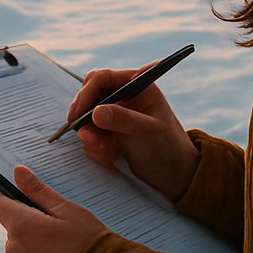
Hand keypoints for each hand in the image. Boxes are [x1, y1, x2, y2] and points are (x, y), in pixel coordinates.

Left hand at [0, 166, 106, 252]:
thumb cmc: (87, 241)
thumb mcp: (67, 209)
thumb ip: (38, 191)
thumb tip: (18, 173)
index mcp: (21, 225)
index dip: (10, 197)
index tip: (27, 199)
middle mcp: (14, 248)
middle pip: (12, 226)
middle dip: (28, 222)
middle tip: (57, 226)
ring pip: (20, 247)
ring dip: (34, 243)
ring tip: (63, 247)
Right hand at [70, 66, 199, 201]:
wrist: (174, 174)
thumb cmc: (170, 146)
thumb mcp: (150, 131)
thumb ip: (125, 120)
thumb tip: (96, 112)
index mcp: (136, 84)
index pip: (102, 78)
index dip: (86, 93)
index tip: (78, 114)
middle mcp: (123, 95)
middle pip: (88, 96)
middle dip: (85, 117)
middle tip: (86, 136)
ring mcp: (115, 114)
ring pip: (87, 118)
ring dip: (91, 135)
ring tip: (107, 151)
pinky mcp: (109, 132)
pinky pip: (90, 135)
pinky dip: (95, 146)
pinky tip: (111, 157)